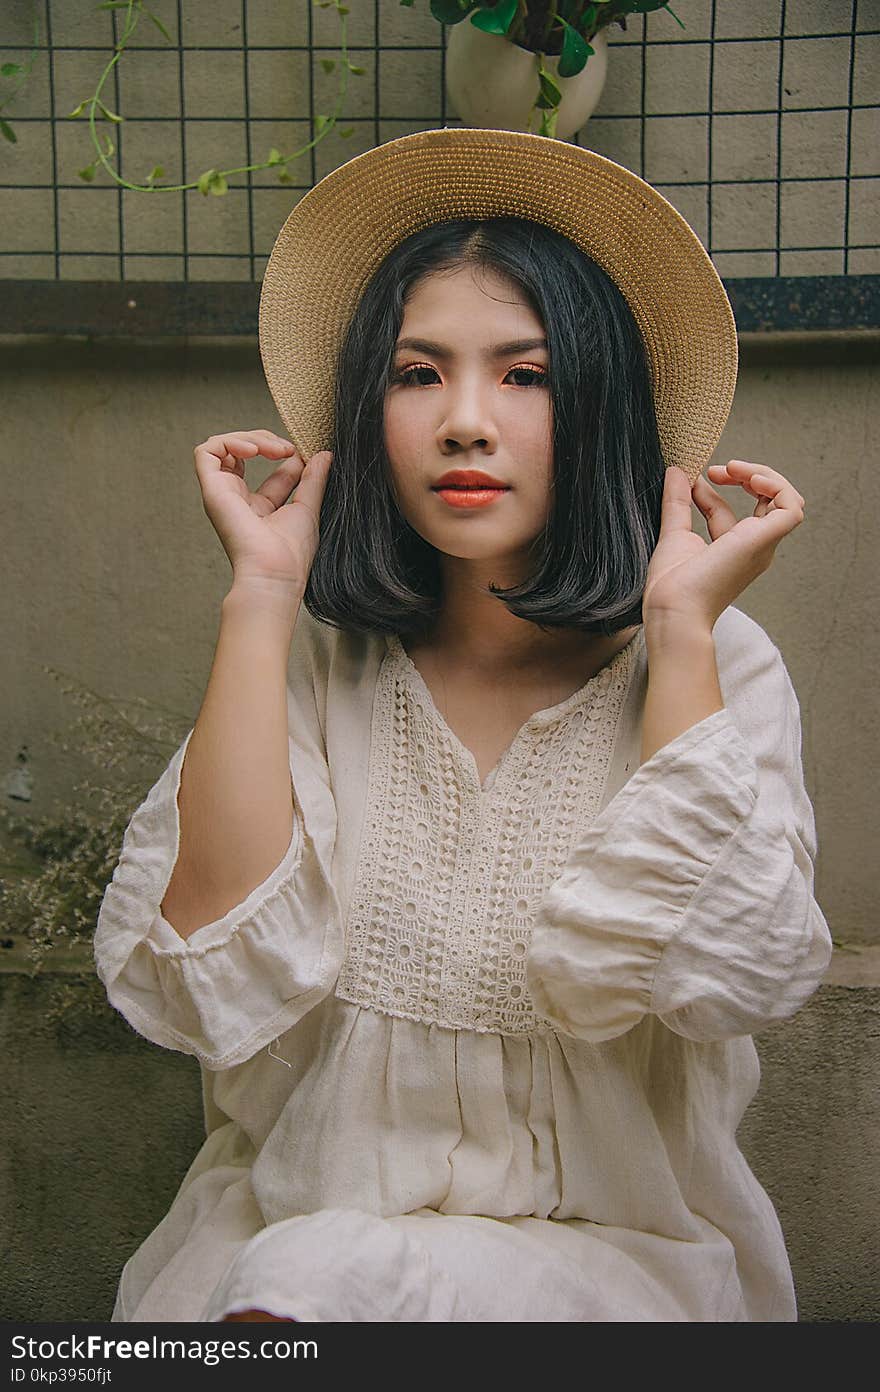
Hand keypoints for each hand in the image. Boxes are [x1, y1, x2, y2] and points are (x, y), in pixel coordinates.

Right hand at [193, 429, 331, 589]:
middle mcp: (238, 501)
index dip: (288, 457)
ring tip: (274, 448)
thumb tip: (324, 454)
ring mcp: (223, 494)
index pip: (272, 472)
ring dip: (250, 438)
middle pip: (243, 454)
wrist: (275, 572)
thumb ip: (314, 480)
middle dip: (267, 440)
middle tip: (288, 448)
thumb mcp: (308, 507)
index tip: (306, 456)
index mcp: (260, 509)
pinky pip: (208, 452)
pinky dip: (230, 441)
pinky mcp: (212, 491)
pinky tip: (254, 449)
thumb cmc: (291, 554)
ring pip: (224, 448)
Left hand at [642, 459, 805, 631]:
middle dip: (746, 476)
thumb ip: (677, 502)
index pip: (728, 512)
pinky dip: (777, 487)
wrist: (674, 608)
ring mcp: (762, 545)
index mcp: (730, 551)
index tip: (692, 480)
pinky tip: (752, 478)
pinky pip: (791, 508)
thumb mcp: (674, 533)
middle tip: (717, 469)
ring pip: (786, 501)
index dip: (710, 490)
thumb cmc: (672, 587)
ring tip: (736, 468)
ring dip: (765, 476)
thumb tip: (677, 471)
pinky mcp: (765, 541)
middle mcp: (753, 548)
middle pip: (766, 502)